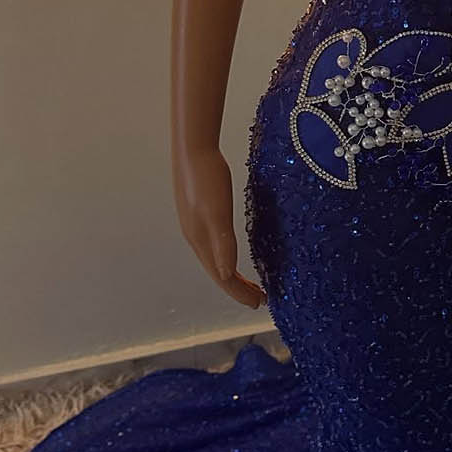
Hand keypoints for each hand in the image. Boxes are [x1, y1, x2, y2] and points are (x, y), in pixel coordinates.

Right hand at [174, 145, 266, 307]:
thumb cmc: (206, 178)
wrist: (193, 148)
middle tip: (258, 298)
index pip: (221, 277)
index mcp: (201, 241)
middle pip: (218, 271)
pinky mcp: (201, 213)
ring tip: (250, 282)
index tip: (258, 303)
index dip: (239, 293)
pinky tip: (234, 250)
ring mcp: (197, 225)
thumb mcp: (217, 213)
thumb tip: (226, 275)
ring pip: (216, 259)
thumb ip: (222, 244)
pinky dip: (228, 257)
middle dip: (237, 288)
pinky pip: (216, 245)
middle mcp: (196, 237)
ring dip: (233, 274)